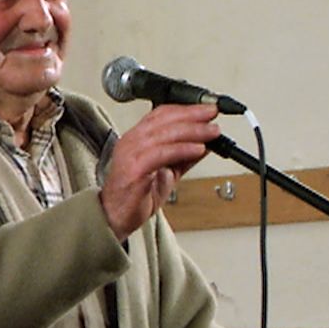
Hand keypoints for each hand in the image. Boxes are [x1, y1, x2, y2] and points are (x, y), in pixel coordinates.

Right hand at [100, 103, 222, 239]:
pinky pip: (162, 154)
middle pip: (164, 119)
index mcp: (136, 139)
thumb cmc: (134, 196)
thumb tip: (205, 144)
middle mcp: (131, 142)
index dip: (186, 109)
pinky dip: (183, 149)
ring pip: (165, 134)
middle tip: (213, 115)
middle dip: (193, 115)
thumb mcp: (166, 172)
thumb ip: (183, 157)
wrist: (115, 218)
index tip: (208, 110)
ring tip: (212, 132)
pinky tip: (198, 149)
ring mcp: (131, 154)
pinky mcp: (134, 169)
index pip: (161, 114)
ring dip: (193, 131)